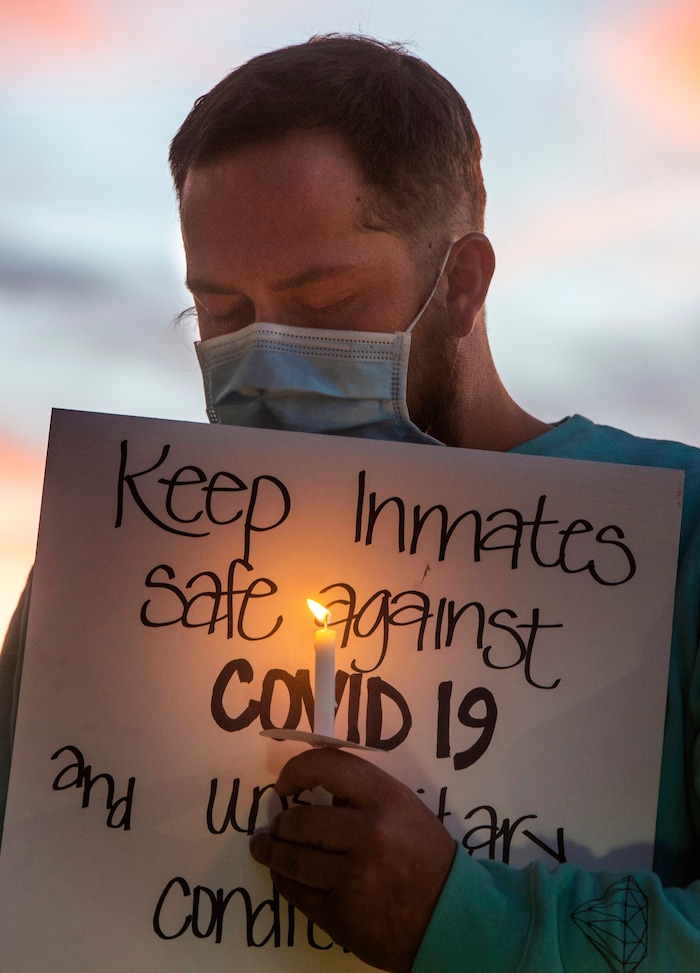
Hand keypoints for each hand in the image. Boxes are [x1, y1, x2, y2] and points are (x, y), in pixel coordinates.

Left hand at [249, 747, 455, 971]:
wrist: (450, 917)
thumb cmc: (425, 856)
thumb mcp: (404, 808)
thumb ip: (362, 794)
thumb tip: (310, 787)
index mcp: (386, 800)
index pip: (327, 767)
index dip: (296, 771)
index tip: (285, 784)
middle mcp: (369, 834)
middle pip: (300, 821)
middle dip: (282, 824)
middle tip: (278, 826)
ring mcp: (353, 879)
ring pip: (292, 860)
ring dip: (273, 852)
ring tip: (266, 848)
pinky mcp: (342, 916)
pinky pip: (297, 894)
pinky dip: (285, 882)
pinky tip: (285, 876)